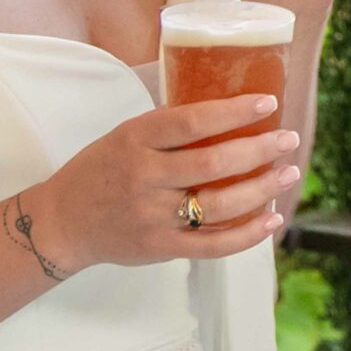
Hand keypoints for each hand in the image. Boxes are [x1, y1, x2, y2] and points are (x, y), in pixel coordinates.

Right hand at [27, 93, 301, 272]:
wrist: (61, 222)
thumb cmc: (101, 170)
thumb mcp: (125, 135)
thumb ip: (168, 127)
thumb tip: (227, 108)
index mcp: (135, 139)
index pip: (191, 121)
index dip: (233, 112)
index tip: (267, 102)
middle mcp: (143, 177)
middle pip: (212, 164)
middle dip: (259, 150)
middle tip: (288, 139)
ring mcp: (152, 216)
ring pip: (218, 205)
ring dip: (261, 190)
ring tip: (289, 173)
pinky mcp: (160, 248)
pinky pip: (212, 245)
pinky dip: (247, 235)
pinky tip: (272, 220)